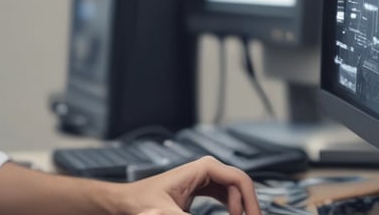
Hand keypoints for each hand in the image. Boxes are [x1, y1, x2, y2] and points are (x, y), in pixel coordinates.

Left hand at [119, 156, 260, 214]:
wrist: (126, 201)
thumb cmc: (141, 202)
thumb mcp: (170, 214)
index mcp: (202, 168)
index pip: (240, 179)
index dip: (252, 202)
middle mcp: (205, 169)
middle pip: (241, 185)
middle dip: (249, 206)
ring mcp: (204, 177)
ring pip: (235, 191)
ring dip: (241, 208)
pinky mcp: (201, 188)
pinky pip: (226, 196)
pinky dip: (232, 208)